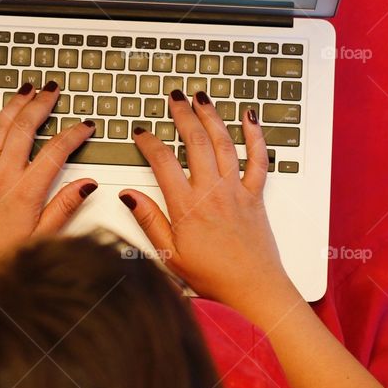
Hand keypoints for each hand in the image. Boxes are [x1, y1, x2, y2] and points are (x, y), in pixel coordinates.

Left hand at [0, 81, 97, 264]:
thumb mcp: (41, 238)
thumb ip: (64, 207)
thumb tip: (87, 185)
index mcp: (25, 192)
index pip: (56, 151)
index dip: (74, 134)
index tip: (86, 125)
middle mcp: (2, 176)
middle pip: (25, 129)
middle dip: (42, 104)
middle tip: (53, 89)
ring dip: (14, 104)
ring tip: (27, 88)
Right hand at [122, 89, 291, 307]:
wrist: (254, 290)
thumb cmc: (213, 277)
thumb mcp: (169, 255)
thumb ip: (149, 221)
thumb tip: (129, 196)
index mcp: (187, 206)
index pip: (163, 161)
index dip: (149, 142)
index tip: (141, 133)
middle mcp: (212, 192)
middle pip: (195, 142)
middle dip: (182, 115)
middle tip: (175, 98)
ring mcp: (236, 190)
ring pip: (224, 143)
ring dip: (211, 116)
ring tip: (201, 98)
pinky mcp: (255, 195)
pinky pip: (258, 159)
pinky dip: (255, 136)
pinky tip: (250, 118)